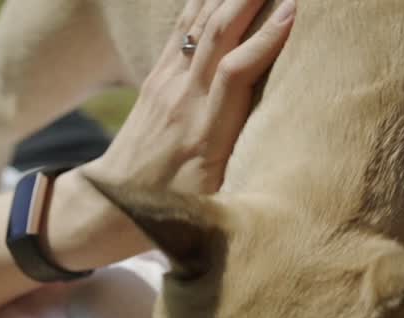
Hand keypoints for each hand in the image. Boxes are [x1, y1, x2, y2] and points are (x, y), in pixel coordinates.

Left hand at [88, 0, 295, 194]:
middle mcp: (184, 100)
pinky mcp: (156, 78)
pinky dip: (202, 2)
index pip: (237, 72)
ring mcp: (166, 84)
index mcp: (204, 134)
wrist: (109, 202)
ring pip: (199, 24)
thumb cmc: (171, 211)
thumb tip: (286, 169)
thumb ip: (241, 173)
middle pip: (217, 34)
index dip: (266, 40)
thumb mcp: (211, 202)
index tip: (294, 12)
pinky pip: (182, 29)